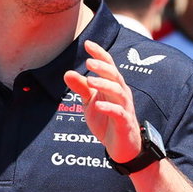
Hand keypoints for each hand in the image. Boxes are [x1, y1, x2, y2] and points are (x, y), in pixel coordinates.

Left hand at [63, 39, 143, 164]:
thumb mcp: (90, 103)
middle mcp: (121, 95)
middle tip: (88, 61)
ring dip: (105, 85)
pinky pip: (119, 113)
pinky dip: (109, 108)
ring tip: (90, 80)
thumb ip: (81, 88)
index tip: (87, 43)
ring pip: (118, 92)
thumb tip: (67, 73)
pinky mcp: (125, 124)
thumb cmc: (107, 122)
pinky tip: (98, 105)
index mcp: (113, 87)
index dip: (100, 54)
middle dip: (103, 67)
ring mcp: (125, 109)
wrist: (122, 148)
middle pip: (115, 76)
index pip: (109, 66)